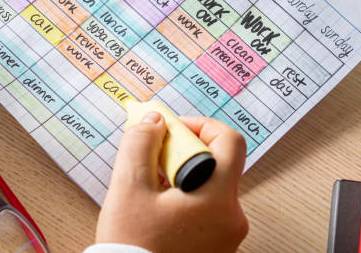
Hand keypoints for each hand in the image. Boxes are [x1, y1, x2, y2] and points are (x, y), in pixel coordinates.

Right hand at [96, 112, 247, 252]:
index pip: (230, 141)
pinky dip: (184, 195)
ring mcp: (226, 234)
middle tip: (152, 159)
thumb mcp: (128, 186)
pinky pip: (206, 205)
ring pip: (209, 184)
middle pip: (216, 163)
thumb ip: (141, 144)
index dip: (200, 125)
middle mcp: (232, 217)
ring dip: (180, 174)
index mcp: (218, 200)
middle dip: (181, 152)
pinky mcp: (216, 244)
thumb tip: (154, 121)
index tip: (172, 130)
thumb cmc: (132, 245)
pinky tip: (156, 205)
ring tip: (149, 187)